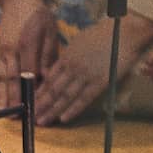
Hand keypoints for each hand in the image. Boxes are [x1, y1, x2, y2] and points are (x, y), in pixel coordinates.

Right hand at [0, 0, 58, 111]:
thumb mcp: (49, 31)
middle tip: (13, 116)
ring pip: (0, 76)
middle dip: (11, 98)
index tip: (31, 107)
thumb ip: (48, 54)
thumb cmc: (38, 15)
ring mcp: (1, 50)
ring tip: (0, 113)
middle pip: (11, 78)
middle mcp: (10, 48)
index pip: (27, 72)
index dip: (29, 91)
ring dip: (0, 96)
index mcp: (26, 42)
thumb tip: (48, 77)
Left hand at [35, 15, 152, 125]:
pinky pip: (84, 98)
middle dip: (41, 103)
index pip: (48, 78)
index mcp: (67, 57)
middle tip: (30, 116)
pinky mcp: (101, 82)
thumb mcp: (78, 43)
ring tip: (42, 121)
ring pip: (65, 96)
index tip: (30, 101)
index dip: (39, 92)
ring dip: (52, 110)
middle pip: (53, 89)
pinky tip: (63, 119)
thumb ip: (67, 58)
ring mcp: (86, 75)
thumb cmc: (101, 36)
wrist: (122, 32)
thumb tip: (58, 70)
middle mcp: (73, 67)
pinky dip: (73, 109)